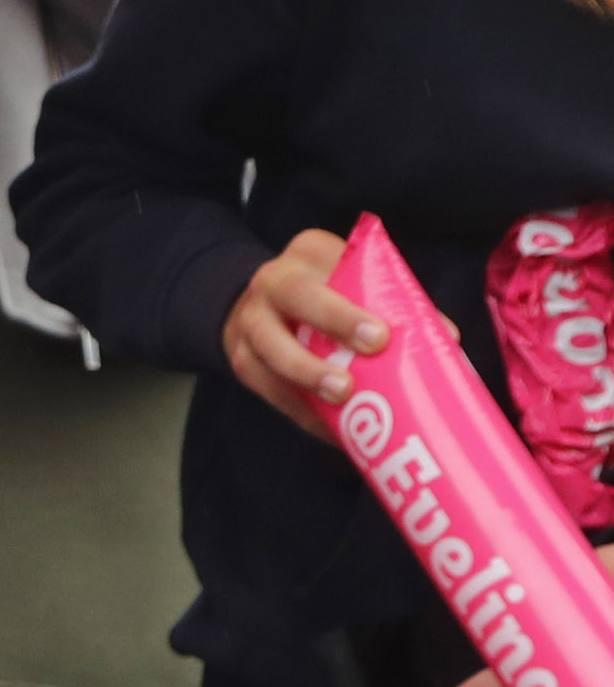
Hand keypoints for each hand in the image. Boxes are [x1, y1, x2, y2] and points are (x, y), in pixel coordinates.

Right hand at [222, 226, 385, 447]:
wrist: (260, 306)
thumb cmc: (327, 294)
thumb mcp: (353, 281)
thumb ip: (394, 303)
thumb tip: (445, 339)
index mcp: (307, 255)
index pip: (328, 269)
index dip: (349, 306)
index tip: (381, 335)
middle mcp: (271, 283)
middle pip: (296, 300)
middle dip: (333, 328)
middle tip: (368, 356)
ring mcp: (249, 324)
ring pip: (272, 350)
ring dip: (308, 377)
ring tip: (343, 398)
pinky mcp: (242, 361)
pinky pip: (270, 390)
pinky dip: (304, 413)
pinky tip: (334, 431)